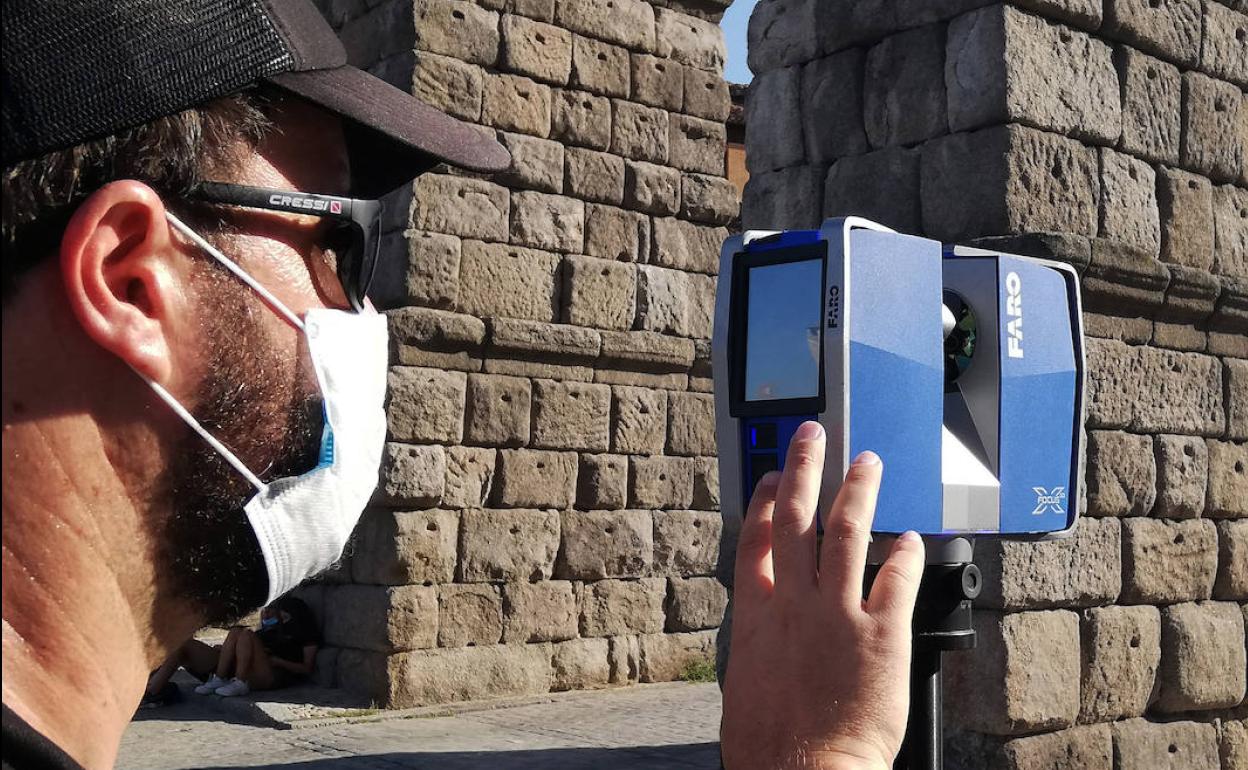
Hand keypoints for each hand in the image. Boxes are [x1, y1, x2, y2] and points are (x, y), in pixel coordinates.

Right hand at [720, 421, 924, 769]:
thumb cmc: (769, 741)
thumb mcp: (746, 678)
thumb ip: (761, 639)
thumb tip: (769, 625)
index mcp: (757, 615)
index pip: (756, 539)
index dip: (762, 499)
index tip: (769, 475)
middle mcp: (794, 604)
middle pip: (795, 518)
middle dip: (803, 470)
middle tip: (811, 436)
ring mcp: (838, 615)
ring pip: (847, 533)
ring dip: (857, 492)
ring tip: (867, 464)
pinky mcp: (881, 635)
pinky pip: (897, 578)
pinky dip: (905, 553)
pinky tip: (912, 537)